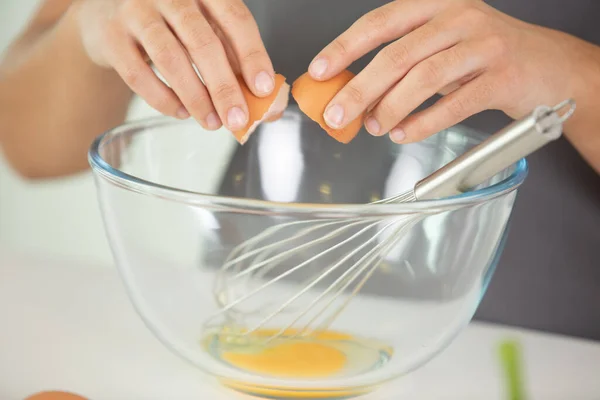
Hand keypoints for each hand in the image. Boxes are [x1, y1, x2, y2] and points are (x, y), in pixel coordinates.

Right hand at [73, 0, 274, 130]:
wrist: (106, 13)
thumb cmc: (170, 24)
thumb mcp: (205, 28)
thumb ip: (233, 59)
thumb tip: (267, 104)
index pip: (235, 19)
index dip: (252, 55)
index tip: (263, 89)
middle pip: (203, 42)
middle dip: (224, 87)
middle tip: (237, 120)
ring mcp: (136, 11)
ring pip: (171, 58)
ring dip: (196, 97)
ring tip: (212, 122)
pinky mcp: (111, 36)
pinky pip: (138, 74)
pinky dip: (163, 99)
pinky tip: (180, 112)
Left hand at [310, 0, 576, 142]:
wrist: (550, 67)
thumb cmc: (486, 57)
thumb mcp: (444, 46)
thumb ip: (405, 63)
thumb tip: (356, 95)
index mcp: (438, 4)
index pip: (382, 22)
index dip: (346, 46)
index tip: (319, 70)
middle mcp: (460, 17)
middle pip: (398, 55)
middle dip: (360, 89)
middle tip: (337, 114)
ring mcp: (484, 45)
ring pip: (424, 79)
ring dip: (391, 109)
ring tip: (374, 128)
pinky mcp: (502, 77)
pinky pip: (453, 104)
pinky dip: (423, 123)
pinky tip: (404, 134)